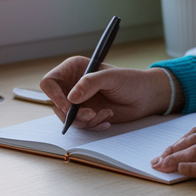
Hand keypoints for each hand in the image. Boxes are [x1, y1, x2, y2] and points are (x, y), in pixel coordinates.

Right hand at [39, 56, 175, 129]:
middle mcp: (72, 85)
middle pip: (56, 104)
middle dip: (73, 113)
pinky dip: (93, 125)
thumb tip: (71, 97)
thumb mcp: (110, 78)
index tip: (68, 106)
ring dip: (85, 121)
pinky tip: (107, 119)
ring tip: (104, 114)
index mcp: (73, 69)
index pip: (49, 82)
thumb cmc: (131, 81)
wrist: (146, 97)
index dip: (53, 96)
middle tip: (90, 114)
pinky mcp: (87, 114)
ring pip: (68, 118)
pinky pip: (80, 125)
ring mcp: (79, 101)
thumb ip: (89, 83)